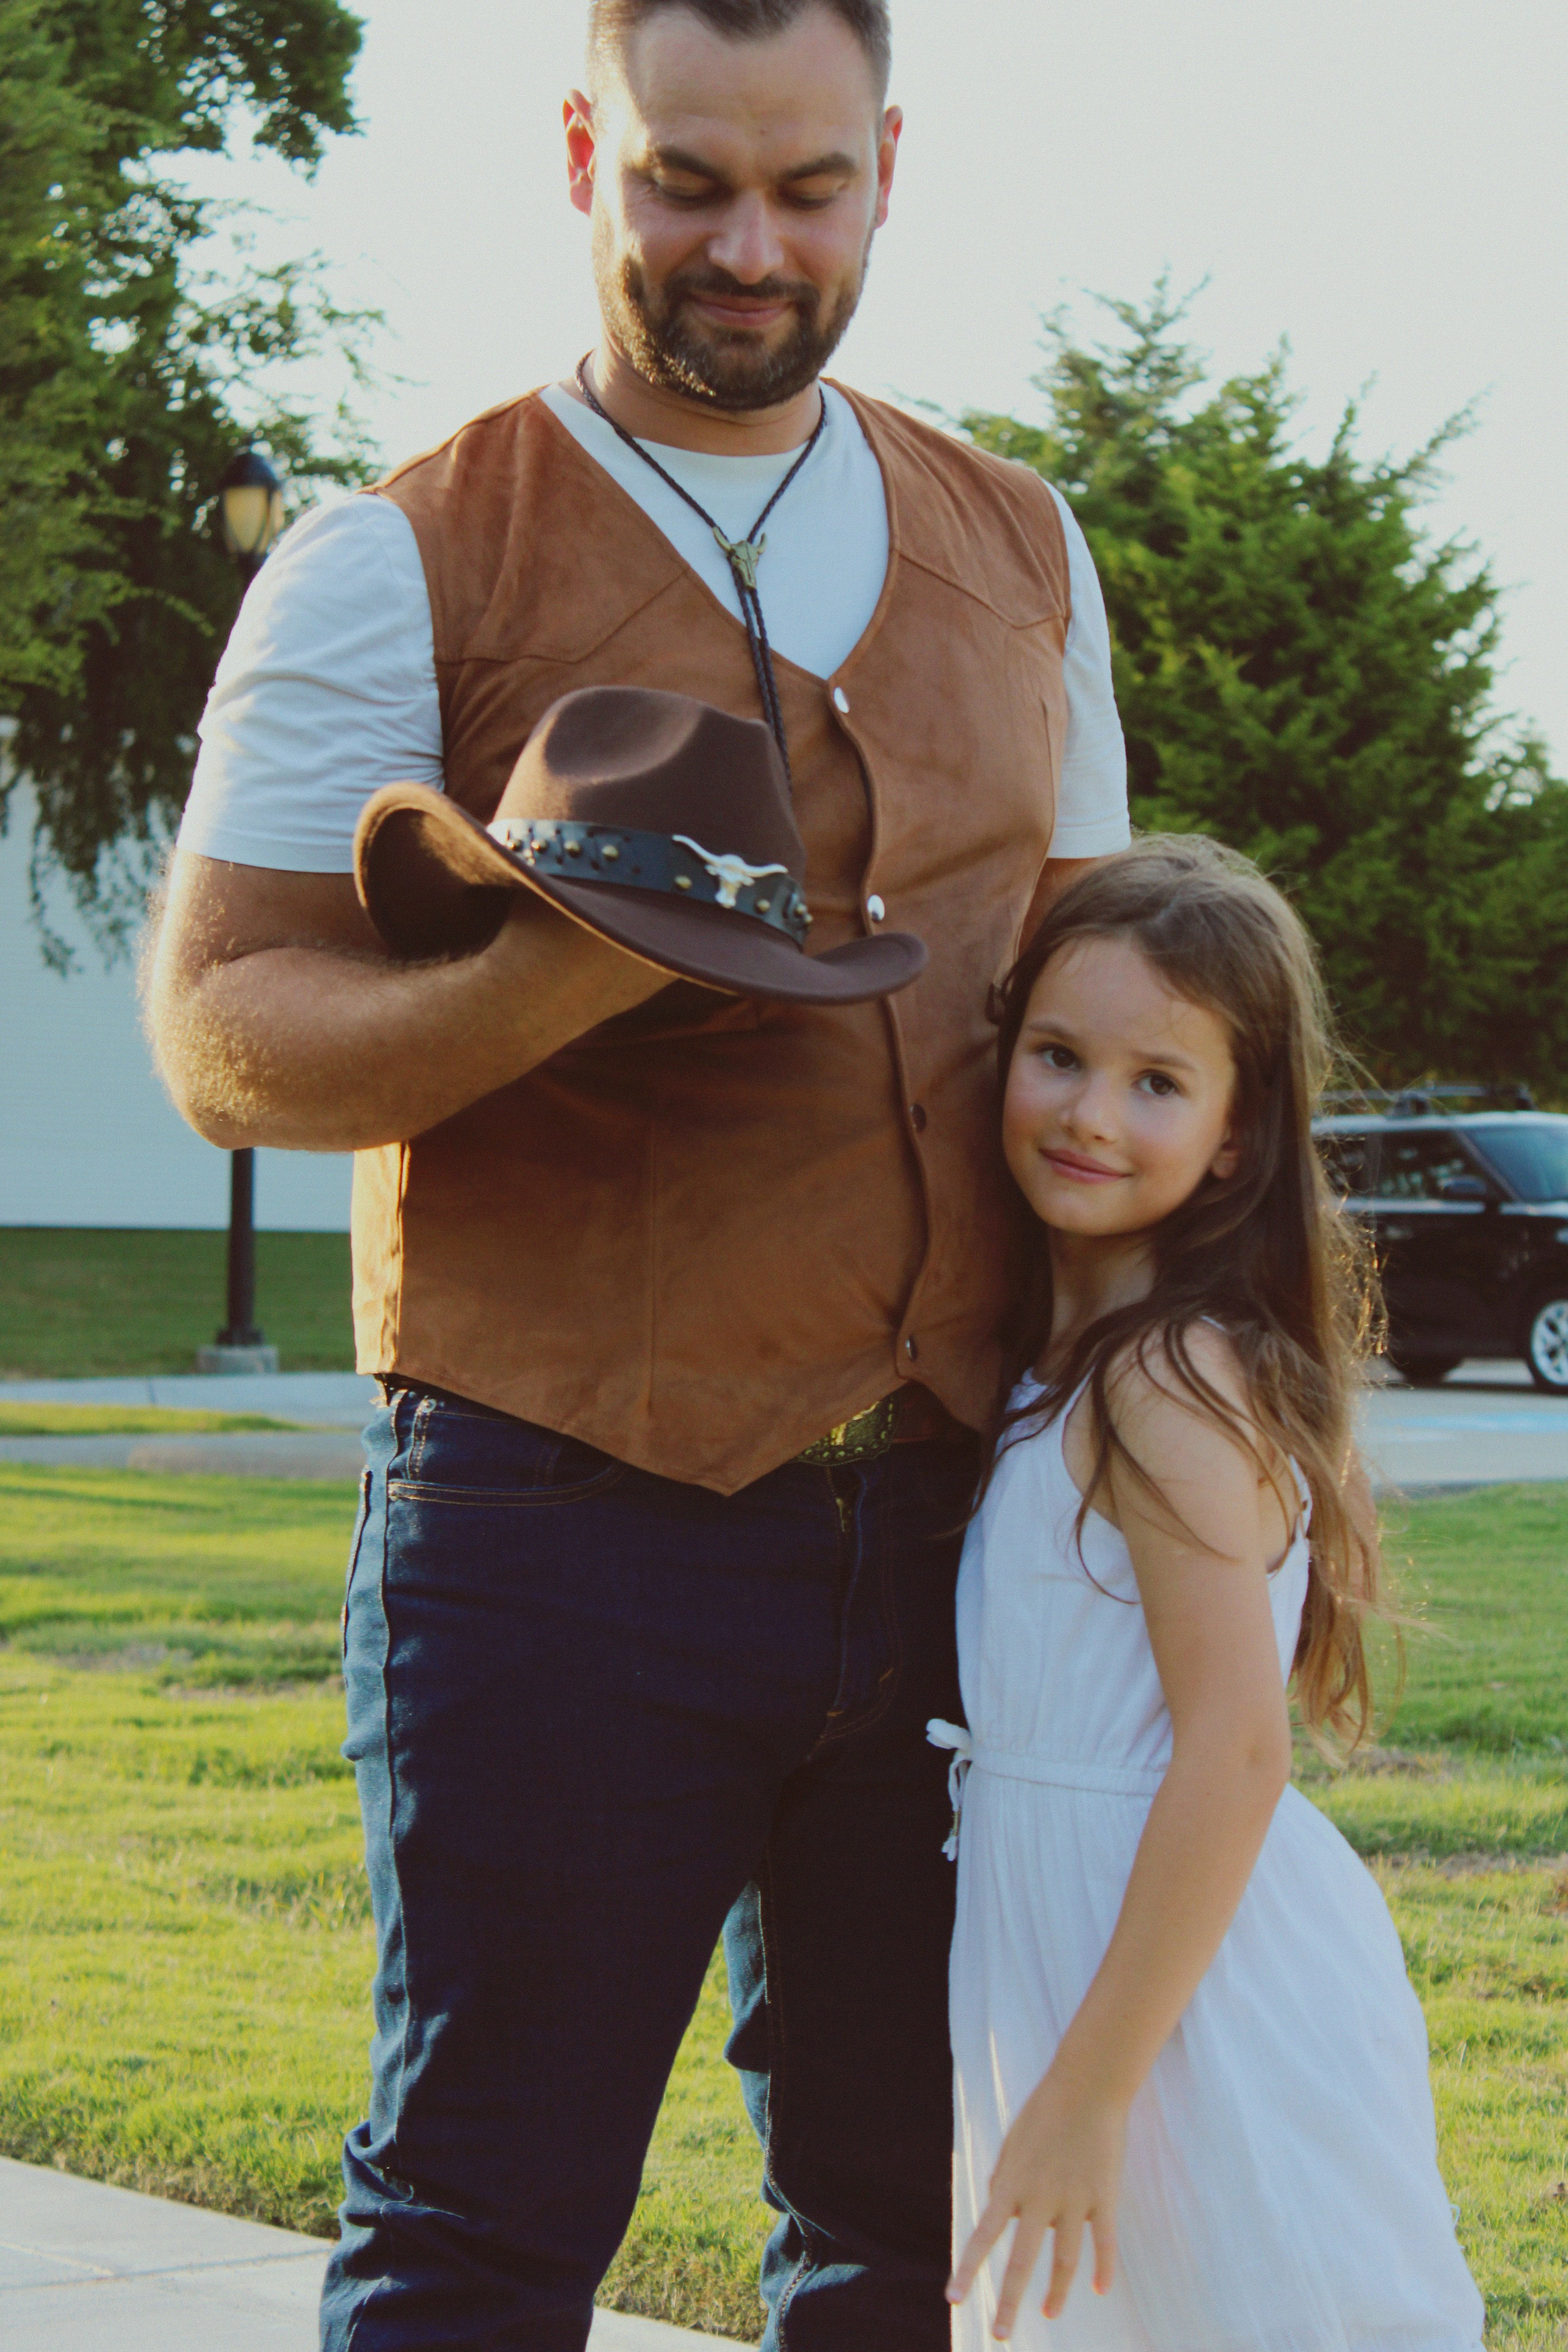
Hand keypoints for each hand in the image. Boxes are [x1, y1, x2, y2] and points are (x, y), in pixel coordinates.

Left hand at [948, 2064, 1126, 2338]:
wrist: (1087, 2083)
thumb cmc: (1046, 2111)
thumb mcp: (1013, 2143)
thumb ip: (1002, 2179)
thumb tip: (996, 2210)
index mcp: (1011, 2184)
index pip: (983, 2235)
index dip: (967, 2269)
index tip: (953, 2300)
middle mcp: (1038, 2198)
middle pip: (1021, 2260)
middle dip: (1009, 2301)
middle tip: (1000, 2335)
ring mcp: (1073, 2199)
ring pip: (1065, 2260)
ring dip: (1057, 2293)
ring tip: (1050, 2314)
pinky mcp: (1104, 2196)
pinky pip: (1104, 2242)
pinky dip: (1103, 2268)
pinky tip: (1101, 2289)